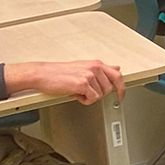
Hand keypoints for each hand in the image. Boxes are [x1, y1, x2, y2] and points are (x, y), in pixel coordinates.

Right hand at [7, 60, 122, 103]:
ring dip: (90, 97)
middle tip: (87, 94)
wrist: (42, 74)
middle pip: (110, 88)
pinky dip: (85, 100)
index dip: (121, 88)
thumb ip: (100, 69)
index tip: (121, 96)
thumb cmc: (59, 72)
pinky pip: (92, 98)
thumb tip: (116, 68)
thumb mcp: (83, 66)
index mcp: (96, 64)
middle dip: (99, 94)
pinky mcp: (82, 84)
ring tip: (78, 92)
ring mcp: (90, 75)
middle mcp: (95, 68)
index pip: (118, 75)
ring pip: (101, 95)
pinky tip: (76, 95)